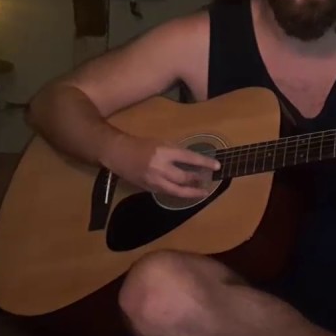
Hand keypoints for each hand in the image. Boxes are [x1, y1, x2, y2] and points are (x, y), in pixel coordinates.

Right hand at [100, 134, 219, 199]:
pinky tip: (185, 192)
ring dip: (191, 192)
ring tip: (201, 192)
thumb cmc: (141, 145)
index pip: (190, 158)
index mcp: (164, 152)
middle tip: (207, 180)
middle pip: (184, 178)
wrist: (119, 154)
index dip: (204, 163)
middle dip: (197, 180)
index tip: (217, 166)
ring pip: (177, 191)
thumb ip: (176, 152)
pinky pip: (167, 193)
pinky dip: (178, 193)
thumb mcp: (161, 142)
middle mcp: (160, 168)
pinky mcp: (149, 189)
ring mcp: (154, 180)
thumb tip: (193, 161)